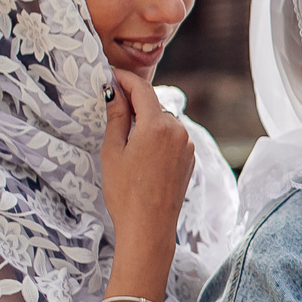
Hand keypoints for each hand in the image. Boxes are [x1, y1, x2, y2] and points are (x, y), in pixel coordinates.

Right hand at [100, 70, 194, 263]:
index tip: (111, 74)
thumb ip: (117, 116)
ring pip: (164, 121)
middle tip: (112, 105)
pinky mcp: (190, 158)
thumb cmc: (125, 193)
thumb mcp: (113, 151)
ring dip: (147, 120)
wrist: (149, 227)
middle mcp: (178, 131)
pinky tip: (143, 153)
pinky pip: (172, 137)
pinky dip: (158, 136)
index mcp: (157, 126)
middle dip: (134, 102)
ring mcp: (187, 145)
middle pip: (154, 104)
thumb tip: (115, 90)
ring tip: (126, 136)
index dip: (125, 78)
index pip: (142, 89)